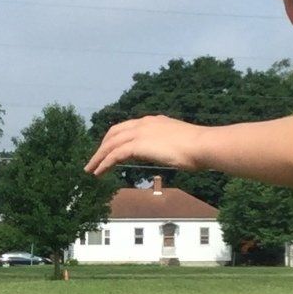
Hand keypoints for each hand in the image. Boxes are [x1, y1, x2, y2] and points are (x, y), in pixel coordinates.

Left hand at [85, 115, 208, 178]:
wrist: (202, 145)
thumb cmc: (198, 148)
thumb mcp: (180, 142)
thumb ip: (168, 144)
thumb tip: (168, 151)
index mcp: (153, 121)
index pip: (127, 127)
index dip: (115, 138)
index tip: (109, 148)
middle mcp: (143, 123)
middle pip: (114, 133)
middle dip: (103, 146)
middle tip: (95, 160)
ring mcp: (140, 133)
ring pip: (110, 144)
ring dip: (98, 157)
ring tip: (90, 169)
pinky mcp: (138, 145)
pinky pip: (114, 154)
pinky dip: (104, 163)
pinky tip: (98, 173)